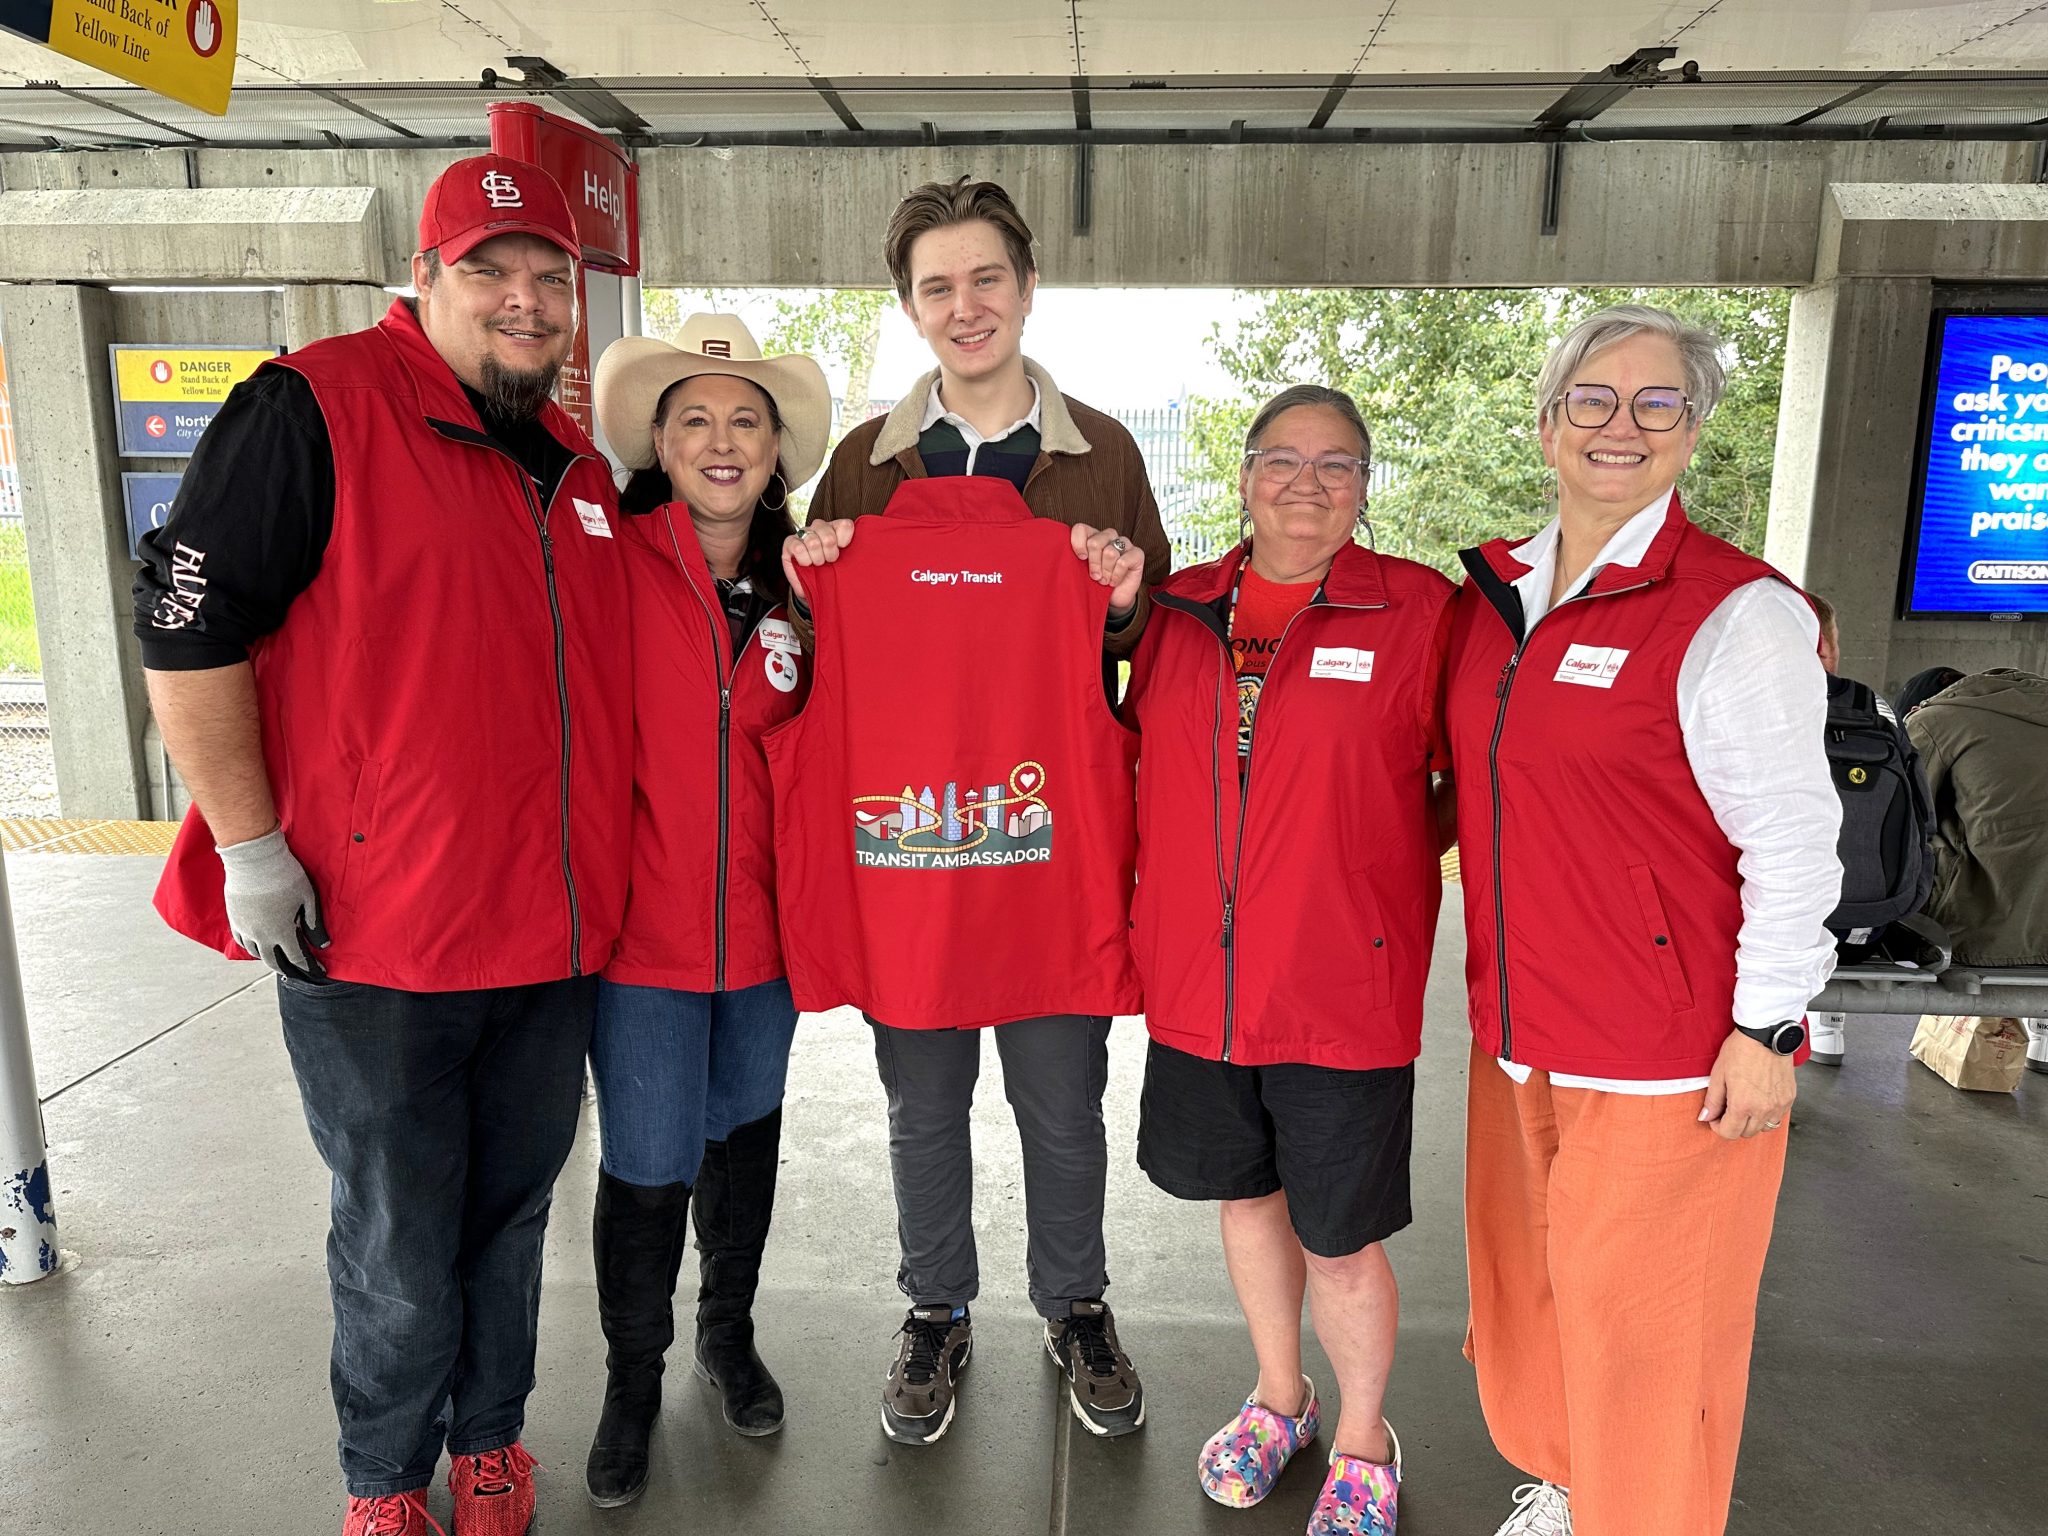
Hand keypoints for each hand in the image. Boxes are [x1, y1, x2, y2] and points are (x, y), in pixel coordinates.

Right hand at [218, 826, 330, 979]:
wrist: (253, 860)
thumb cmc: (285, 876)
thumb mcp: (307, 899)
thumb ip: (314, 924)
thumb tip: (323, 944)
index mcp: (281, 933)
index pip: (298, 958)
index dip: (311, 966)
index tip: (320, 972)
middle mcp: (260, 936)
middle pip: (274, 961)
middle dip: (289, 969)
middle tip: (299, 973)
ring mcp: (245, 928)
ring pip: (256, 953)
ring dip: (270, 959)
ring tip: (280, 961)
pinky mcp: (234, 919)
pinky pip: (242, 942)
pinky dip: (252, 948)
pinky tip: (258, 946)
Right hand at [781, 519, 856, 606]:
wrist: (814, 588)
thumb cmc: (831, 576)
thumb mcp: (845, 567)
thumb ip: (853, 558)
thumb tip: (868, 558)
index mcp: (836, 530)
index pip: (844, 525)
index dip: (845, 539)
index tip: (843, 550)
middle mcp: (820, 528)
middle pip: (828, 532)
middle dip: (830, 552)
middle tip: (830, 562)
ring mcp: (804, 534)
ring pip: (813, 540)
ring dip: (817, 558)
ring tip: (818, 564)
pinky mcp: (790, 542)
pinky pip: (798, 547)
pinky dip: (804, 559)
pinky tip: (806, 564)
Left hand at [1071, 523, 1143, 618]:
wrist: (1114, 599)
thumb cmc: (1095, 584)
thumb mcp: (1079, 572)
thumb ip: (1071, 560)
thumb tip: (1058, 557)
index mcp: (1092, 536)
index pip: (1081, 529)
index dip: (1078, 543)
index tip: (1080, 559)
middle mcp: (1108, 536)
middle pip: (1095, 542)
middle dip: (1093, 563)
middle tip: (1094, 576)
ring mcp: (1124, 543)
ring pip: (1109, 552)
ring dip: (1105, 572)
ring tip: (1104, 580)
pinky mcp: (1137, 553)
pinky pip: (1123, 561)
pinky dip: (1116, 575)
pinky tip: (1114, 581)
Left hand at [1698, 1030, 1795, 1140]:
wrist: (1766, 1035)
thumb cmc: (1742, 1049)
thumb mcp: (1718, 1074)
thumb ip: (1712, 1100)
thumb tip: (1706, 1117)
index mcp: (1743, 1105)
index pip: (1729, 1133)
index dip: (1718, 1127)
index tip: (1715, 1118)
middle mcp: (1763, 1109)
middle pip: (1746, 1133)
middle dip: (1734, 1125)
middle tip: (1728, 1109)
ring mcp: (1779, 1105)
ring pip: (1764, 1128)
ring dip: (1752, 1122)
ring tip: (1745, 1105)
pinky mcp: (1789, 1099)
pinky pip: (1778, 1117)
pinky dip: (1768, 1115)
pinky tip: (1760, 1101)